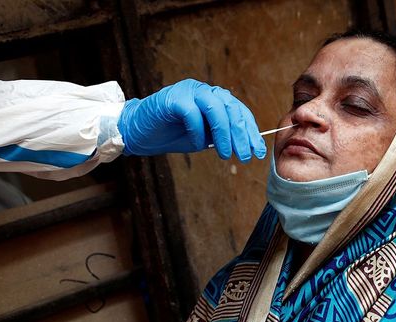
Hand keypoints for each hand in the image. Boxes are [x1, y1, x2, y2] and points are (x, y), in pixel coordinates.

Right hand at [117, 79, 266, 160]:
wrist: (137, 132)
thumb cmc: (170, 135)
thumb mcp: (203, 137)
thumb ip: (221, 136)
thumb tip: (245, 146)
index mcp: (213, 98)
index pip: (238, 110)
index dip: (250, 130)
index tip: (257, 151)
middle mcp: (202, 91)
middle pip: (231, 108)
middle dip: (241, 134)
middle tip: (246, 155)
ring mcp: (187, 91)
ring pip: (216, 108)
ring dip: (224, 133)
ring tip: (227, 154)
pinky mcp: (172, 98)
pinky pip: (192, 113)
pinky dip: (197, 131)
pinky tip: (198, 145)